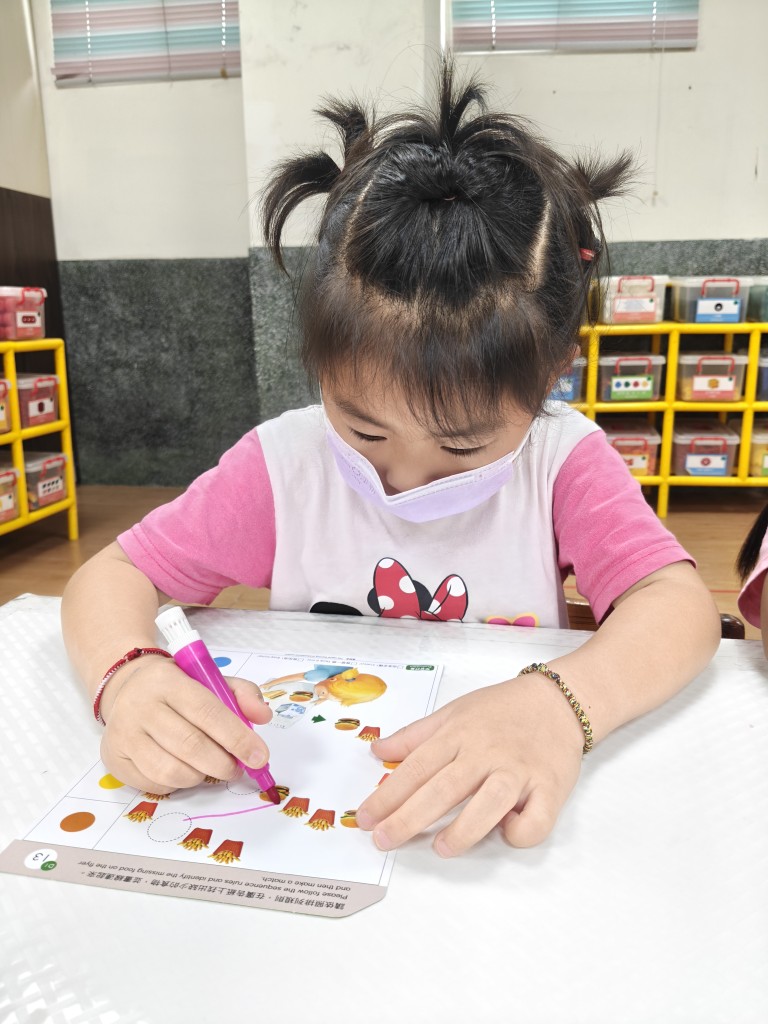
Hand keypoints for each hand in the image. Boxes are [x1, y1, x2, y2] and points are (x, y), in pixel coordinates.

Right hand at [99, 656, 271, 793]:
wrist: (127, 688)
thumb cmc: (178, 687)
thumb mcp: (211, 679)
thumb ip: (242, 693)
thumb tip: (262, 717)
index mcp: (168, 682)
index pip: (207, 712)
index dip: (237, 738)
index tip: (259, 757)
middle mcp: (141, 707)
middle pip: (191, 746)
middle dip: (223, 764)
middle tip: (237, 768)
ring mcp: (124, 735)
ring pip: (172, 772)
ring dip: (201, 776)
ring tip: (209, 766)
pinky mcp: (114, 760)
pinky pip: (155, 785)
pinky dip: (178, 784)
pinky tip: (183, 768)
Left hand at [355, 674, 584, 856]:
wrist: (558, 700)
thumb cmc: (501, 709)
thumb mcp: (454, 711)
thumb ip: (416, 735)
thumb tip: (377, 750)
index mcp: (459, 734)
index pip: (416, 767)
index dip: (388, 794)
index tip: (366, 817)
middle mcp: (486, 752)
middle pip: (443, 789)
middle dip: (408, 818)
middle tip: (384, 840)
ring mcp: (519, 771)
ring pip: (488, 804)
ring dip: (462, 831)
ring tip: (440, 848)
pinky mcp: (550, 788)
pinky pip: (535, 820)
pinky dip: (520, 832)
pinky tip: (505, 831)